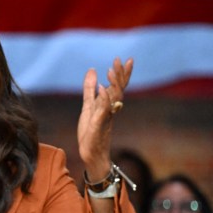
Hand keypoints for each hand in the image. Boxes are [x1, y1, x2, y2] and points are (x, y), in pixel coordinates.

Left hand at [78, 57, 133, 180]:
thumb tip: (93, 71)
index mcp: (109, 105)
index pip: (118, 86)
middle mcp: (110, 110)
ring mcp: (106, 117)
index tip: (124, 59)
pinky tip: (102, 89)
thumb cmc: (91, 131)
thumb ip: (90, 90)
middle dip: (121, 75)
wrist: (91, 153)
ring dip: (113, 84)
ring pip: (114, 98)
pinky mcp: (99, 125)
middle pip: (119, 89)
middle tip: (123, 60)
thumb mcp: (88, 106)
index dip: (121, 73)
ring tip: (111, 70)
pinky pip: (103, 111)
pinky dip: (104, 99)